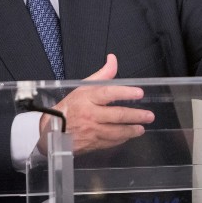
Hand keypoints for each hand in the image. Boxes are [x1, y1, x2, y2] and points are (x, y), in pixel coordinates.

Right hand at [37, 54, 154, 154]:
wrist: (52, 130)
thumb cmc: (70, 106)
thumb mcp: (82, 87)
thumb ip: (102, 75)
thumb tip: (113, 59)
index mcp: (87, 98)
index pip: (108, 93)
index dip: (125, 92)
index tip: (139, 93)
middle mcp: (90, 115)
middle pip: (116, 115)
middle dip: (135, 115)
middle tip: (149, 115)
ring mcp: (91, 131)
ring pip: (116, 131)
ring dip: (132, 130)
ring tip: (142, 128)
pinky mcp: (92, 143)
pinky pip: (111, 142)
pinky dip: (122, 138)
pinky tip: (129, 135)